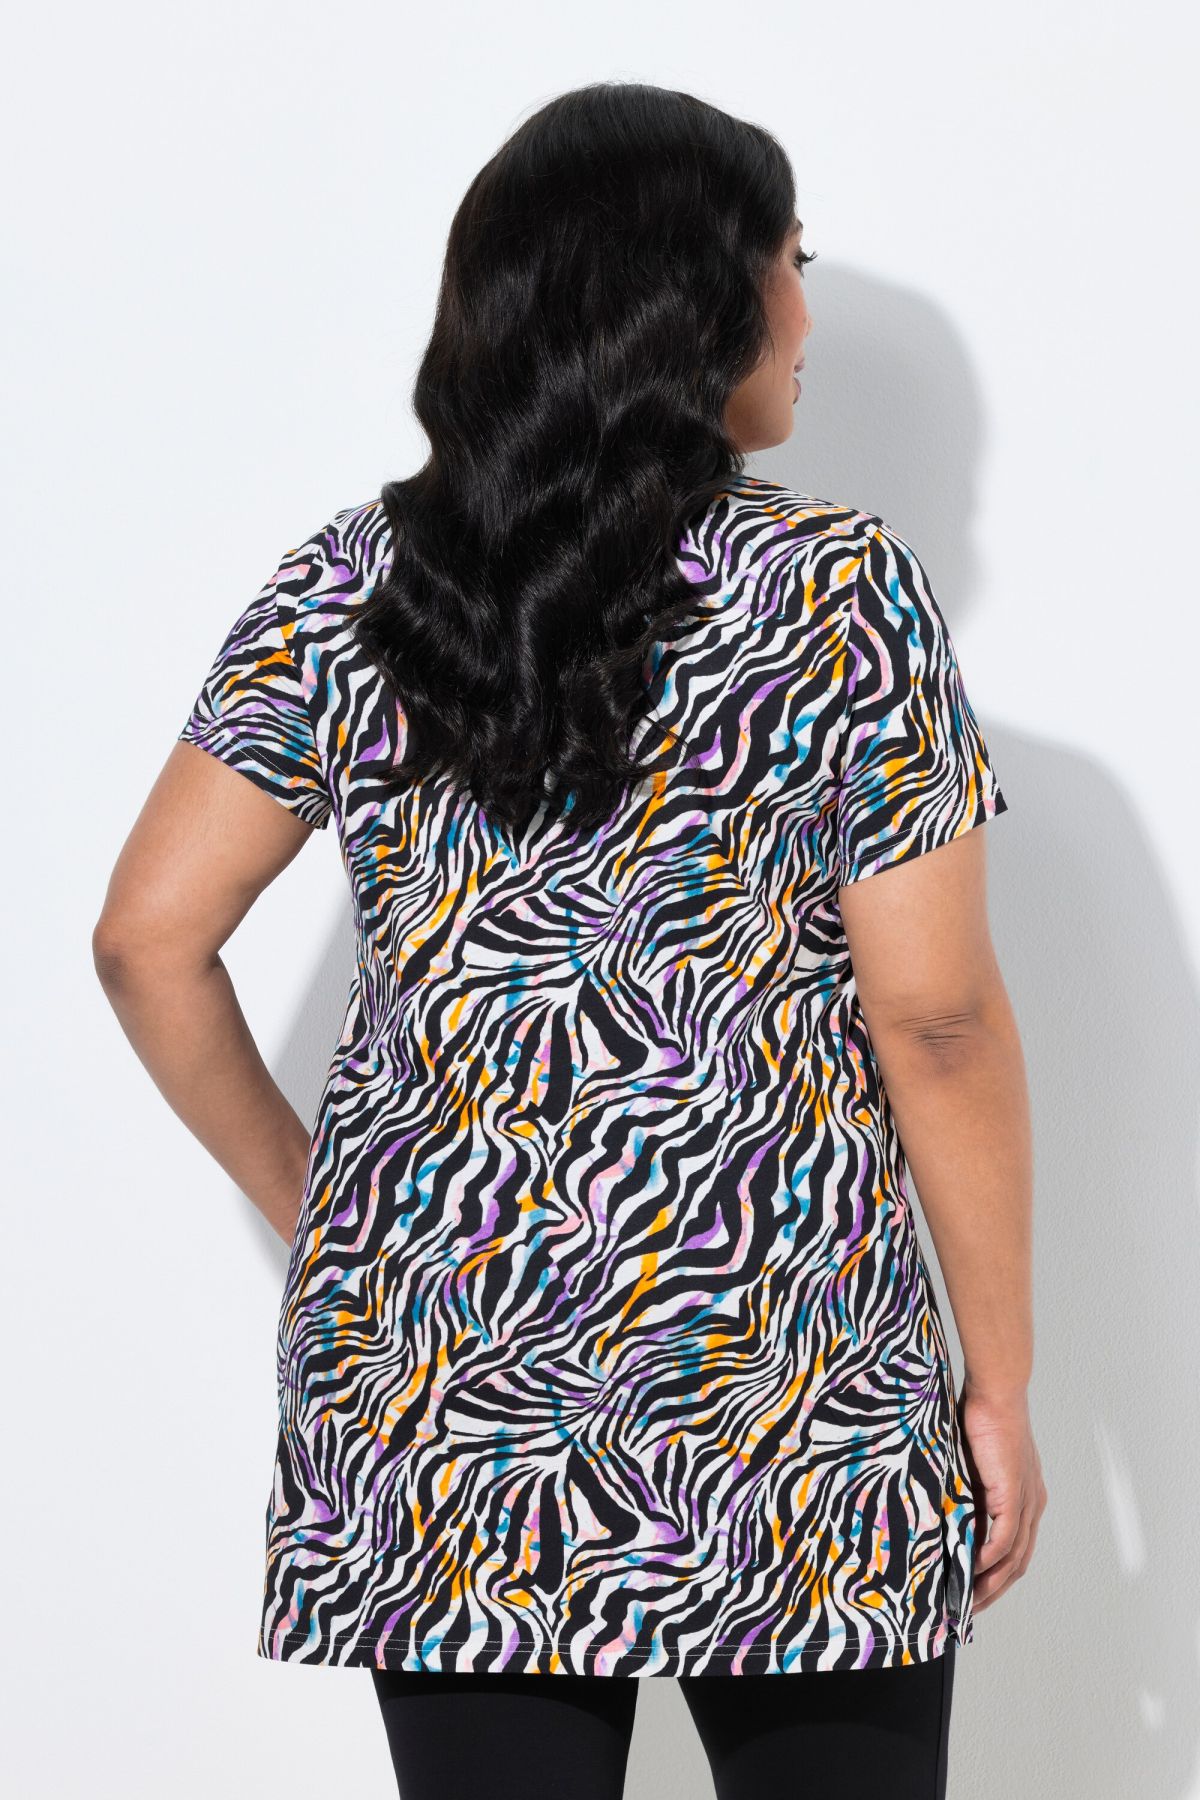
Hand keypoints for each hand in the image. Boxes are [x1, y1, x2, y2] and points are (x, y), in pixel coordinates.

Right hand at [958, 1380, 1047, 1611]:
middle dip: (994, 1591)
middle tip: (968, 1610)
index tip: (975, 1592)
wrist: (996, 1391)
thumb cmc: (982, 1416)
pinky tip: (970, 1571)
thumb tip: (945, 1511)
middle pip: (1018, 1564)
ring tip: (967, 1600)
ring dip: (990, 1583)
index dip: (999, 1576)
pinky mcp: (1014, 1494)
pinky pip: (1004, 1539)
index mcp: (1026, 1497)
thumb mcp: (974, 1462)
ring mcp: (1025, 1501)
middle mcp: (1032, 1504)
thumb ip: (968, 1489)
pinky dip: (988, 1560)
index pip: (1017, 1549)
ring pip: (1013, 1559)